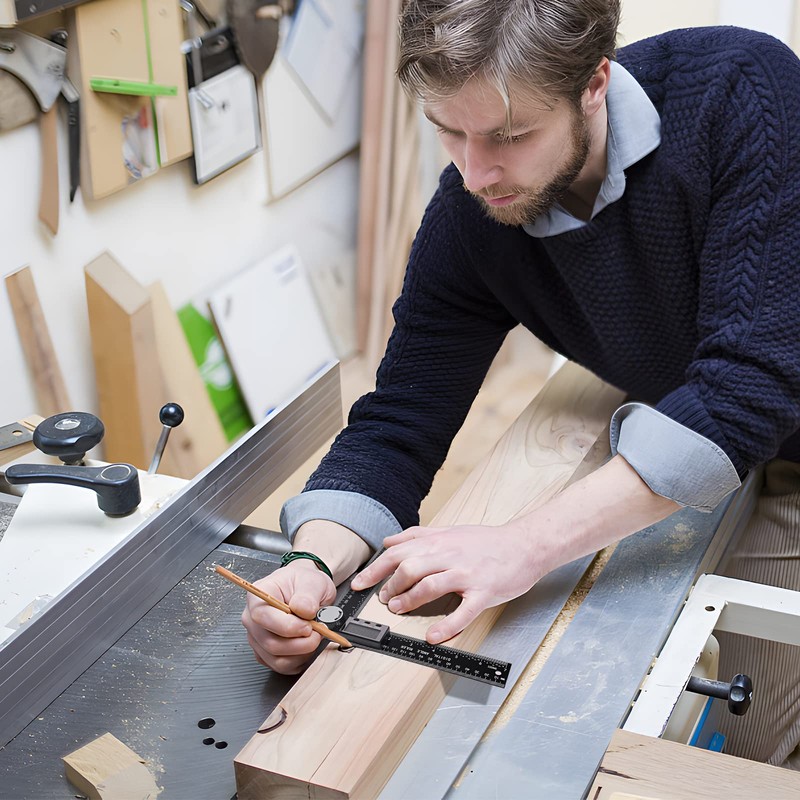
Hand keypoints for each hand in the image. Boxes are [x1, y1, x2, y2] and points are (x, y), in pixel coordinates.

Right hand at [241, 559, 335, 674]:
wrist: (306, 590)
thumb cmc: (303, 583)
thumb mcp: (312, 581)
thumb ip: (308, 595)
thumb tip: (304, 611)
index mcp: (257, 597)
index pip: (262, 617)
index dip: (288, 626)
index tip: (308, 625)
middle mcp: (252, 619)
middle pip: (270, 643)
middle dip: (300, 643)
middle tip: (318, 631)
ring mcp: (257, 638)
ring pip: (277, 659)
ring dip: (302, 652)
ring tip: (314, 636)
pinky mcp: (266, 653)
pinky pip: (282, 666)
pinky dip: (299, 660)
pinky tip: (306, 645)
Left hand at [351, 524, 540, 644]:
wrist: (525, 545)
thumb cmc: (488, 542)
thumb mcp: (451, 531)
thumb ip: (419, 536)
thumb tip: (389, 541)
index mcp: (440, 542)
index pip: (398, 552)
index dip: (375, 569)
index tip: (359, 583)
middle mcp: (450, 555)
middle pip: (409, 566)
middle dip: (390, 585)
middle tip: (382, 599)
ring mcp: (467, 574)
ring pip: (430, 585)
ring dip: (409, 600)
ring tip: (398, 610)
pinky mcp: (484, 592)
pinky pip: (463, 611)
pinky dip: (446, 626)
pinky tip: (433, 636)